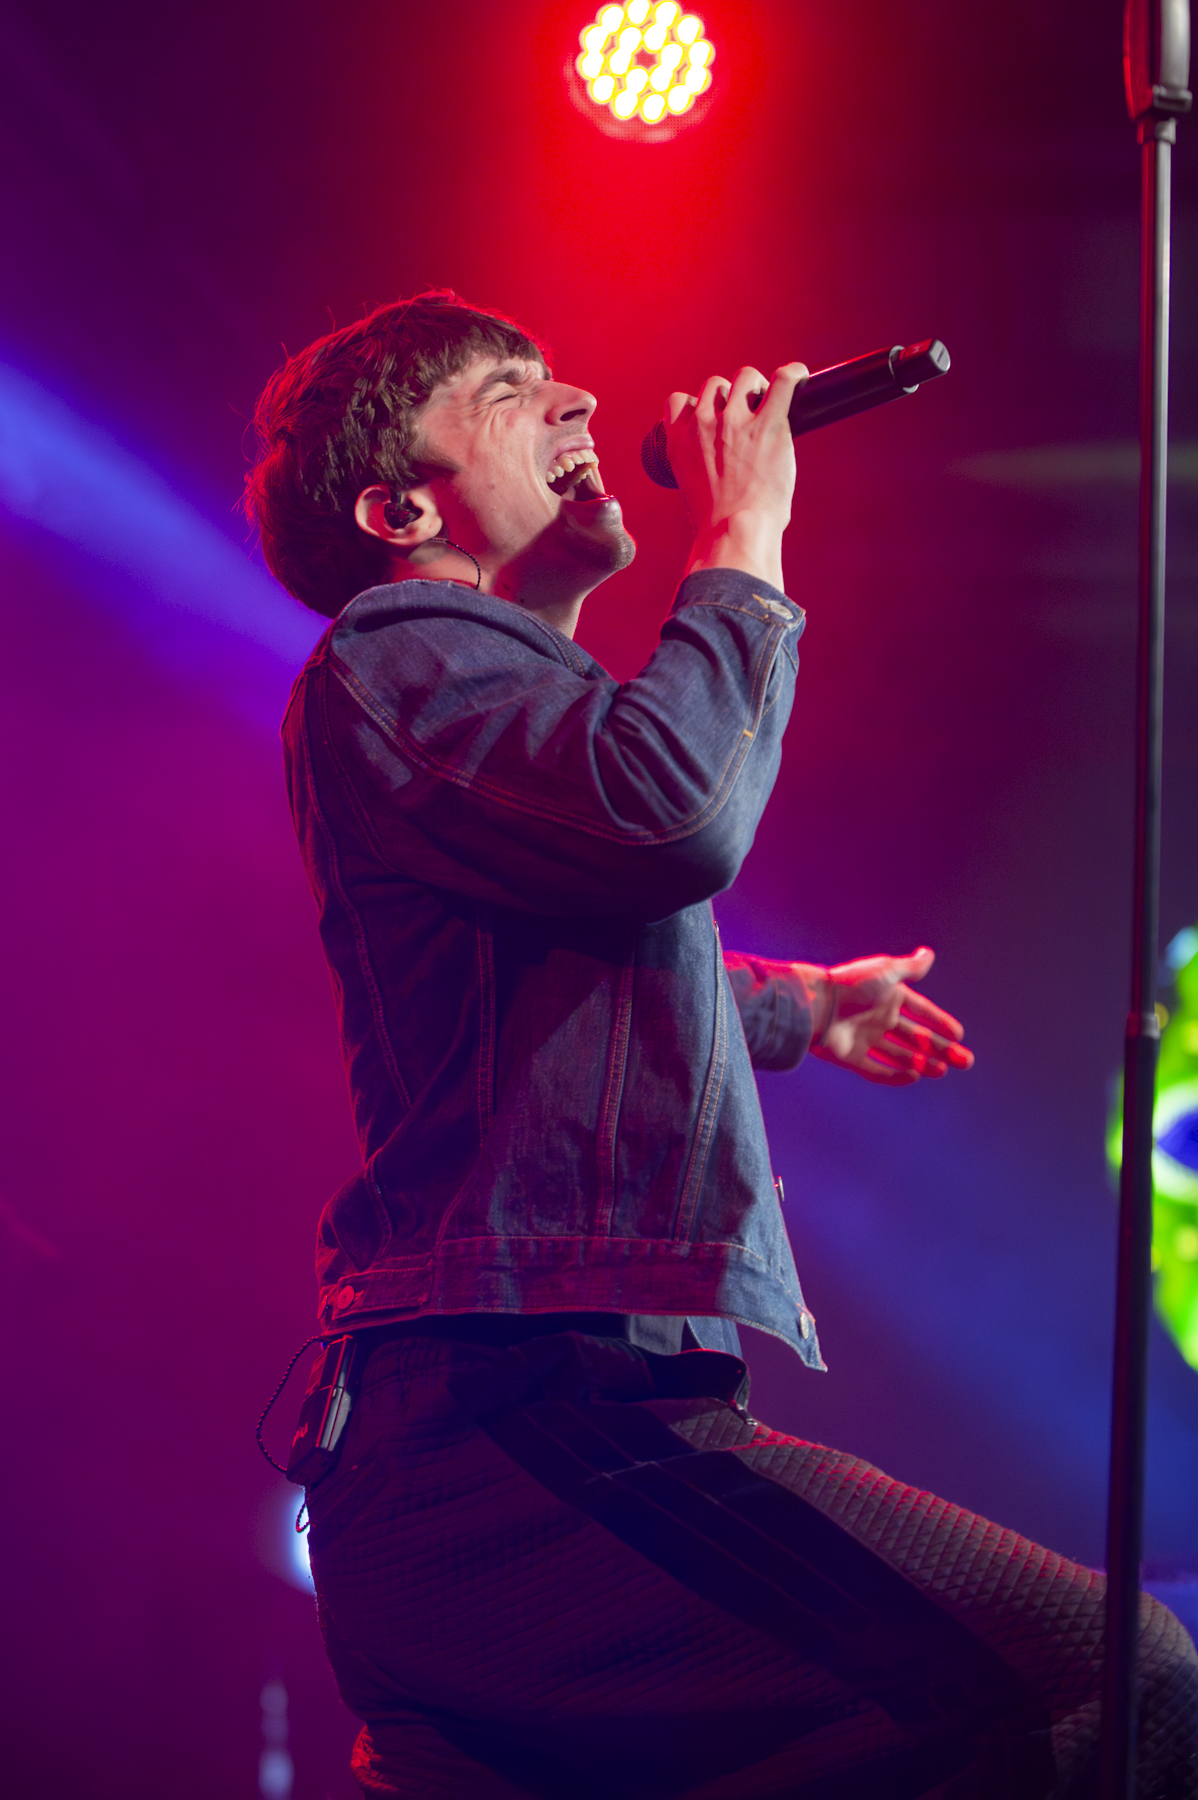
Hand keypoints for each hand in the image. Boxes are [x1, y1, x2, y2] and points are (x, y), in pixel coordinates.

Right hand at [665, 362, 807, 592]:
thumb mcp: (692, 489)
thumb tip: (723, 463)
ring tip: (769, 408)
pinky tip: (799, 378)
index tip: (713, 419)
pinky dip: (793, 375)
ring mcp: (734, 421)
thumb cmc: (718, 524)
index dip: (698, 406)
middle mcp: (703, 425)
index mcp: (679, 441)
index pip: (679, 401)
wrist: (734, 534)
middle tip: (749, 418)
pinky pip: (783, 381)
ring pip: (745, 378)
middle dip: (732, 397)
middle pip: (715, 385)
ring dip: (757, 388)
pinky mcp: (769, 424)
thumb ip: (700, 465)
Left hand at [808, 946, 973, 1085]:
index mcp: (888, 997)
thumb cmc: (852, 986)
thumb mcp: (886, 972)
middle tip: (964, 1062)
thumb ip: (909, 967)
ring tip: (942, 1070)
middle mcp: (878, 1018)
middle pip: (916, 1037)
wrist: (816, 1006)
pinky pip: (877, 1070)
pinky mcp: (852, 1058)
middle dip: (940, 1049)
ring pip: (901, 1055)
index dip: (939, 1022)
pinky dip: (895, 1075)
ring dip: (923, 1063)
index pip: (920, 1011)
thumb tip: (929, 954)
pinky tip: (914, 1076)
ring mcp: (866, 1039)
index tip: (958, 1034)